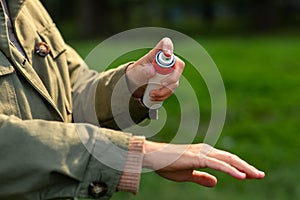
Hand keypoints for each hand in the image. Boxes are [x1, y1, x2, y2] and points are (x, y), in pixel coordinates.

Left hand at [126, 37, 184, 99]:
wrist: (135, 84)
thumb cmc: (135, 74)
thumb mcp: (135, 72)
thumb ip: (142, 71)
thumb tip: (152, 71)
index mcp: (157, 53)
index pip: (166, 44)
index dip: (169, 47)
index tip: (167, 54)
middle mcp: (167, 61)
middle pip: (178, 65)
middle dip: (172, 77)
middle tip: (162, 84)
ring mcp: (171, 72)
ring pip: (176, 80)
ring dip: (165, 90)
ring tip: (151, 94)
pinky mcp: (171, 82)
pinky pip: (172, 89)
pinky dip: (164, 95)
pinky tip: (155, 97)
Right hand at [143, 141, 264, 186]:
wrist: (153, 157)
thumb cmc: (167, 165)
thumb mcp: (187, 175)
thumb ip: (202, 178)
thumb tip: (216, 182)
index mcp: (204, 154)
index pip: (226, 160)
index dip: (240, 167)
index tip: (252, 175)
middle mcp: (205, 150)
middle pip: (231, 158)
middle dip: (247, 167)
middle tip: (260, 175)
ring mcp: (202, 153)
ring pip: (228, 160)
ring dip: (244, 167)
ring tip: (256, 175)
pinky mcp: (197, 158)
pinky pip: (218, 165)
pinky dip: (231, 170)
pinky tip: (241, 176)